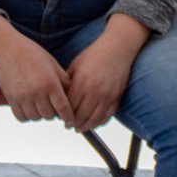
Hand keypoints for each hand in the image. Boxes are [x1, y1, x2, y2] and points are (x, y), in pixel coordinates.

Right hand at [0, 19, 73, 124]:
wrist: (7, 49)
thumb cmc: (32, 54)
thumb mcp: (52, 64)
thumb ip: (63, 80)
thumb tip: (72, 95)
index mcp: (50, 83)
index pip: (63, 108)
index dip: (68, 117)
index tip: (70, 120)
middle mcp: (37, 92)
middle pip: (49, 115)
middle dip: (54, 114)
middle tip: (53, 108)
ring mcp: (23, 97)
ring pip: (36, 118)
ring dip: (40, 115)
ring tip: (41, 107)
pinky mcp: (11, 99)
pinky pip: (22, 117)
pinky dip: (27, 116)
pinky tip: (30, 108)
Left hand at [65, 15, 148, 132]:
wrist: (117, 48)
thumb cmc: (94, 54)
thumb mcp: (76, 65)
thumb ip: (68, 82)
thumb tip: (59, 96)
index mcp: (81, 83)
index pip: (69, 106)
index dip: (63, 114)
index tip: (59, 117)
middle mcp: (94, 92)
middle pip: (80, 116)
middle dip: (72, 123)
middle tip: (67, 125)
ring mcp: (107, 96)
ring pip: (94, 120)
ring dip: (85, 126)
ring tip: (78, 128)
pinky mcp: (116, 97)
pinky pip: (106, 116)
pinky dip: (98, 122)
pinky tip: (92, 123)